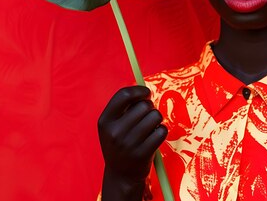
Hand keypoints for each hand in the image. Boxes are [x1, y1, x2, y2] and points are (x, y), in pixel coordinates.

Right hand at [98, 85, 167, 199]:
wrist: (121, 175)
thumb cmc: (121, 143)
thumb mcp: (112, 126)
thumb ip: (124, 108)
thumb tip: (144, 90)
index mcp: (105, 121)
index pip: (123, 95)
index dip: (138, 90)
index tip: (146, 93)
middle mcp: (115, 132)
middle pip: (144, 105)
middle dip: (150, 107)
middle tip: (147, 116)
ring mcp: (128, 144)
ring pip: (155, 116)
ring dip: (157, 119)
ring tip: (150, 127)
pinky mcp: (143, 153)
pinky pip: (161, 131)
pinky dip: (161, 132)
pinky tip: (153, 138)